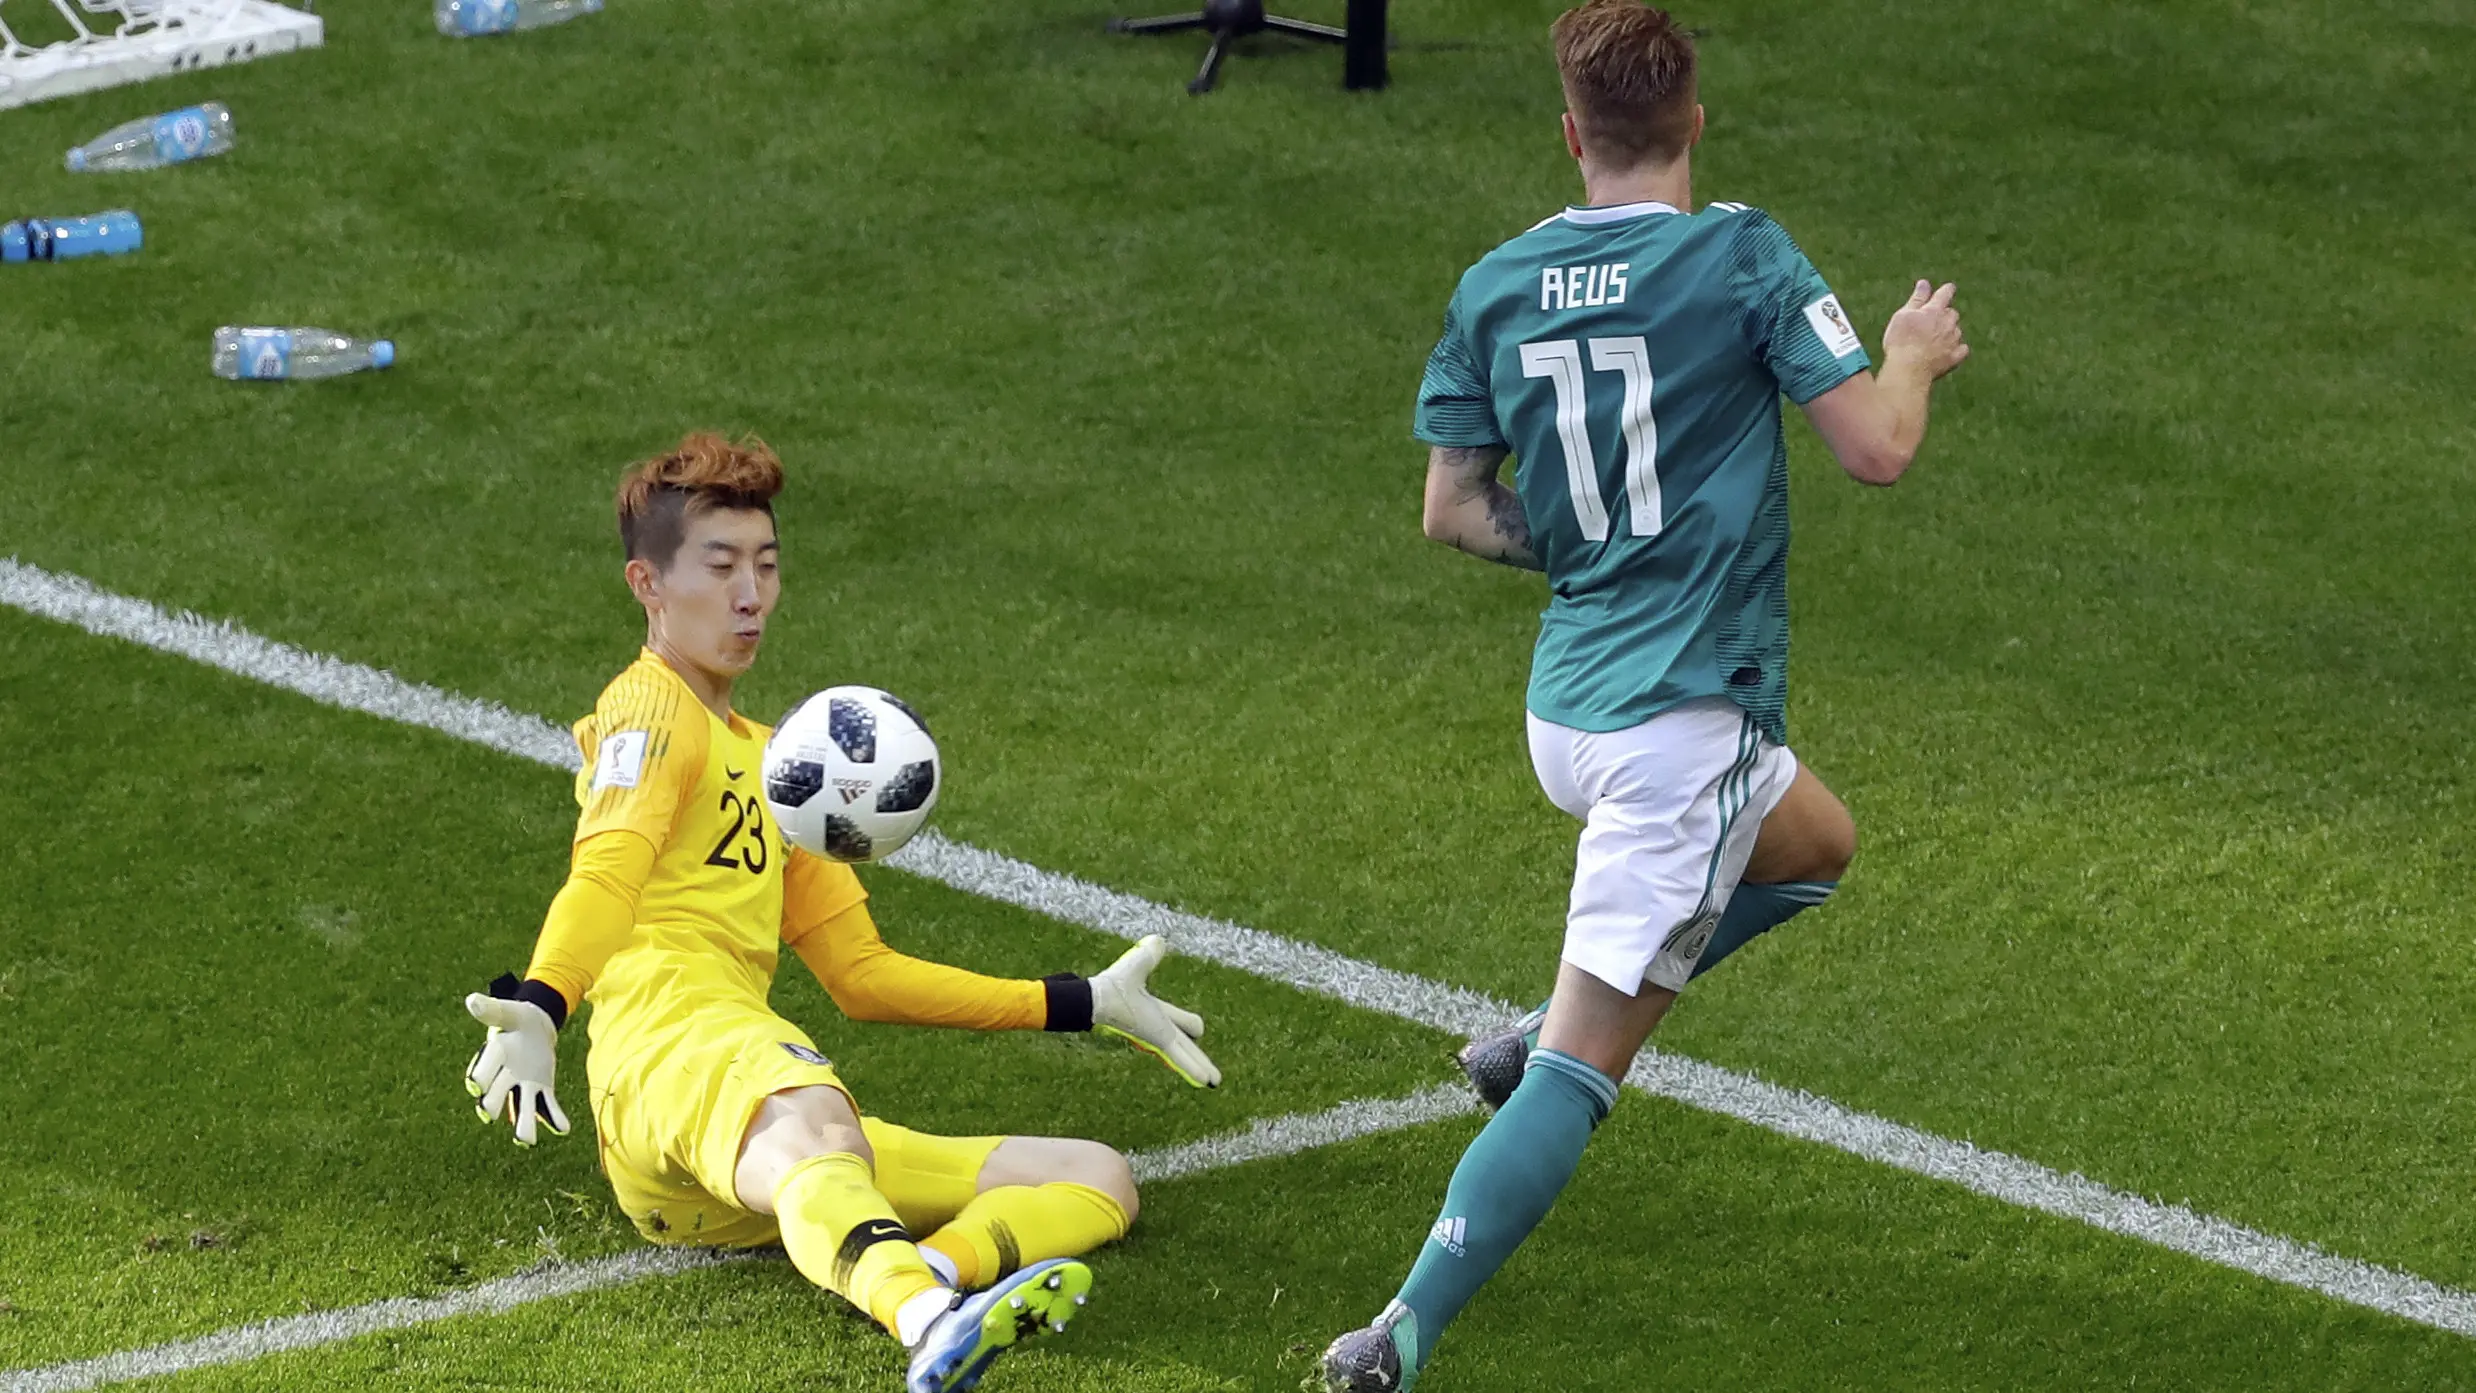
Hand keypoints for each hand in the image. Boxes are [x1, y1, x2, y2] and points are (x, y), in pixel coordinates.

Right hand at [464, 989, 570, 1145]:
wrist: (535, 1027)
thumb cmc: (516, 1019)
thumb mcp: (508, 1011)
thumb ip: (492, 1010)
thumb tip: (472, 1000)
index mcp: (494, 1056)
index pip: (482, 1072)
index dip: (479, 1078)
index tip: (475, 1086)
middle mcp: (504, 1077)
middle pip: (496, 1095)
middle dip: (492, 1104)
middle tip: (488, 1115)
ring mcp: (523, 1086)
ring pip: (521, 1109)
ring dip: (523, 1125)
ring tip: (527, 1141)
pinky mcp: (541, 1089)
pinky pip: (547, 1106)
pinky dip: (554, 1118)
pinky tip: (563, 1129)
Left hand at [1090, 935, 1219, 1088]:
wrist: (1099, 999)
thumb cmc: (1112, 984)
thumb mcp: (1138, 966)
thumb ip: (1149, 955)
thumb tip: (1159, 939)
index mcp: (1156, 1013)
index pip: (1180, 1021)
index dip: (1189, 1025)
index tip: (1198, 1030)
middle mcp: (1160, 1028)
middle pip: (1187, 1044)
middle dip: (1199, 1058)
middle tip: (1210, 1074)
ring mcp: (1161, 1037)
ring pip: (1187, 1055)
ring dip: (1201, 1067)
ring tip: (1215, 1081)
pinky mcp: (1159, 1041)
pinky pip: (1181, 1058)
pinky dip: (1194, 1068)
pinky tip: (1207, 1081)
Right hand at [1882, 279, 1969, 378]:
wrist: (1909, 369)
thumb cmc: (1901, 341)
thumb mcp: (1903, 315)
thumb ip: (1917, 299)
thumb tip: (1924, 283)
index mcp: (1934, 310)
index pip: (1945, 293)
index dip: (1946, 290)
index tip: (1947, 289)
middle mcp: (1948, 323)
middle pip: (1952, 313)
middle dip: (1944, 315)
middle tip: (1930, 321)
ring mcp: (1953, 341)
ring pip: (1956, 331)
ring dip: (1949, 332)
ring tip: (1933, 340)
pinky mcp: (1954, 358)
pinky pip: (1962, 349)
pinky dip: (1956, 348)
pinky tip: (1948, 352)